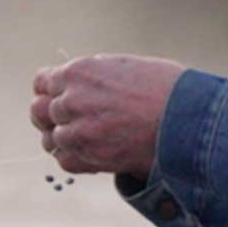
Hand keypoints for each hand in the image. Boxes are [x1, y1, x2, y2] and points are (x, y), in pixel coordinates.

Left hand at [29, 55, 182, 176]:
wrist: (186, 117)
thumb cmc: (164, 88)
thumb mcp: (123, 65)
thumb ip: (92, 75)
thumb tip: (75, 83)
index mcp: (78, 72)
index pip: (41, 82)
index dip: (49, 91)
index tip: (58, 98)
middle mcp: (71, 99)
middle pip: (41, 111)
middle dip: (54, 116)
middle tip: (71, 122)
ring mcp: (78, 130)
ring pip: (51, 138)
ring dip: (64, 139)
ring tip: (85, 139)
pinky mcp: (88, 156)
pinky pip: (64, 161)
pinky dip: (74, 158)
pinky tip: (90, 152)